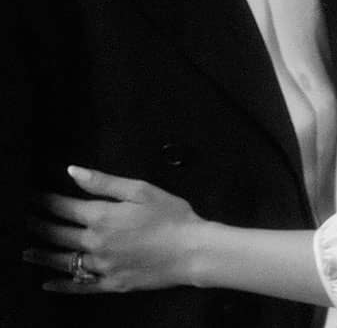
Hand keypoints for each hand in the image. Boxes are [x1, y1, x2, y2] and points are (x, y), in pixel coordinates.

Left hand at [24, 166, 201, 293]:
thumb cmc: (170, 215)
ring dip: (42, 255)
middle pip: (58, 234)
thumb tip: (73, 171)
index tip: (32, 196)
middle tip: (25, 219)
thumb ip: (103, 182)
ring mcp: (101, 266)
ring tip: (26, 251)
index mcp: (102, 216)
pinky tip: (48, 284)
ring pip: (63, 261)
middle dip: (38, 225)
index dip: (45, 200)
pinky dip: (61, 286)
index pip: (64, 207)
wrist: (190, 251)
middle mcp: (95, 243)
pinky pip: (79, 287)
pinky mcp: (110, 284)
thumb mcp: (140, 190)